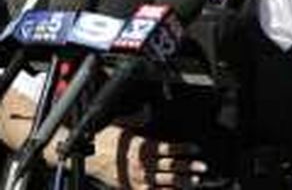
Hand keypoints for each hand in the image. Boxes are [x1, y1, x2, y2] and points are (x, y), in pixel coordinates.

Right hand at [88, 125, 207, 188]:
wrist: (86, 157)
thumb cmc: (105, 140)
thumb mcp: (123, 124)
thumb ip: (138, 118)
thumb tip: (148, 110)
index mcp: (143, 147)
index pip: (169, 148)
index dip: (184, 149)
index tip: (197, 149)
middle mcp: (142, 164)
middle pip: (171, 166)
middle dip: (189, 166)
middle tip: (203, 167)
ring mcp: (138, 179)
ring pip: (165, 182)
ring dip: (182, 182)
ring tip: (195, 182)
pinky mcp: (131, 189)